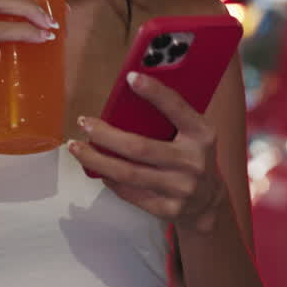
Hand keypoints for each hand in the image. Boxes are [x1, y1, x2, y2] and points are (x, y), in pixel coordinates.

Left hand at [70, 73, 227, 233]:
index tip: (131, 77)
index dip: (155, 92)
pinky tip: (96, 168)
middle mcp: (193, 161)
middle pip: (139, 147)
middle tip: (85, 123)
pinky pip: (129, 192)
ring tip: (77, 148)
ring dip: (96, 160)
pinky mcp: (168, 209)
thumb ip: (170, 118)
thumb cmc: (192, 156)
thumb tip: (127, 99)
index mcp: (202, 134)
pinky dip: (109, 179)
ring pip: (127, 173)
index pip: (177, 108)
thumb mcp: (193, 134)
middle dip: (105, 135)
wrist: (209, 201)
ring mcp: (181, 188)